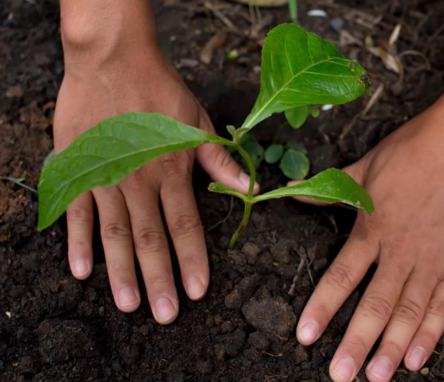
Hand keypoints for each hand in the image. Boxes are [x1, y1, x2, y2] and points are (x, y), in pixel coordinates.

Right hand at [54, 40, 254, 323]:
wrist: (113, 59)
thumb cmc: (160, 89)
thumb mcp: (198, 122)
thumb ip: (219, 160)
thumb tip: (250, 187)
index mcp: (172, 172)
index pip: (185, 227)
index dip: (193, 261)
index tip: (198, 292)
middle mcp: (139, 182)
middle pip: (151, 240)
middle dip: (159, 280)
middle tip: (164, 315)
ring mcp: (106, 178)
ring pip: (115, 234)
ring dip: (121, 271)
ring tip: (128, 304)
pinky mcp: (79, 169)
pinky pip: (77, 211)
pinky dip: (77, 241)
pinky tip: (80, 270)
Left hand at [293, 103, 443, 380]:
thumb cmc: (415, 150)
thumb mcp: (364, 166)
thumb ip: (329, 189)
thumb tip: (292, 192)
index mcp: (373, 228)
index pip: (341, 276)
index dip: (323, 307)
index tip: (307, 335)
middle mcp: (401, 250)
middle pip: (374, 305)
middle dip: (355, 343)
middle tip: (338, 374)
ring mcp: (433, 260)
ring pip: (408, 313)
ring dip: (390, 348)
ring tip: (375, 377)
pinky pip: (443, 306)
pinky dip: (429, 334)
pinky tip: (416, 358)